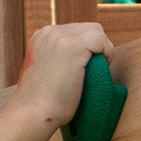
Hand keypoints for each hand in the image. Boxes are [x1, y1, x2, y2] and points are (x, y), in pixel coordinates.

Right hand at [17, 20, 107, 135]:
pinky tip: (103, 68)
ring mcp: (59, 37)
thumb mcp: (43, 72)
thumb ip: (54, 60)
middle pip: (87, 28)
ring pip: (96, 31)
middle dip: (96, 47)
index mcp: (41, 37)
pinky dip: (107, 53)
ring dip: (103, 49)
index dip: (87, 48)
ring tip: (98, 70)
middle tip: (94, 70)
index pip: (75, 31)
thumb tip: (72, 63)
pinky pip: (101, 40)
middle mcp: (48, 32)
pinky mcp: (72, 47)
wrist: (33, 113)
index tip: (86, 68)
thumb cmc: (40, 103)